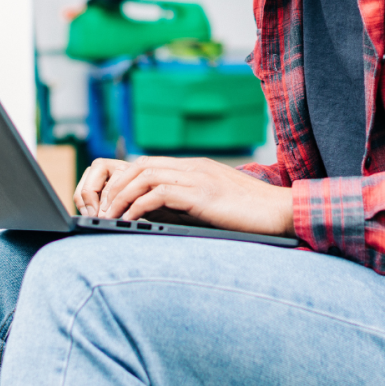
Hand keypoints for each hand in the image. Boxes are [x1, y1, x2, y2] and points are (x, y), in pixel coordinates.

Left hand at [75, 156, 293, 236]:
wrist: (282, 212)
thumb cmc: (250, 215)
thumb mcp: (212, 206)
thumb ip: (186, 204)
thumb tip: (154, 216)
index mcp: (194, 168)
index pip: (147, 163)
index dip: (123, 181)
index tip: (110, 204)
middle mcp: (192, 167)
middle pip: (139, 165)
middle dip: (114, 187)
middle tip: (102, 211)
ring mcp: (197, 177)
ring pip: (144, 175)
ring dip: (121, 197)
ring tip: (110, 217)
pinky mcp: (202, 194)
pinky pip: (159, 193)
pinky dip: (138, 207)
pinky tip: (131, 222)